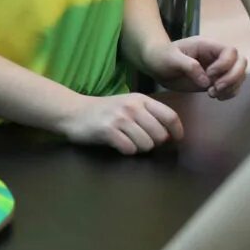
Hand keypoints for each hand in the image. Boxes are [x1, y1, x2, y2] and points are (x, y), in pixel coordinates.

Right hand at [59, 93, 183, 154]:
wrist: (72, 111)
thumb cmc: (104, 111)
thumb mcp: (128, 105)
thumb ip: (149, 114)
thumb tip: (171, 134)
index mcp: (140, 99)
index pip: (170, 116)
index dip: (177, 131)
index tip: (175, 140)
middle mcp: (131, 107)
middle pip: (160, 135)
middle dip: (154, 143)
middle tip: (141, 140)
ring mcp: (119, 118)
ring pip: (146, 145)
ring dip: (139, 148)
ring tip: (127, 141)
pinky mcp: (108, 130)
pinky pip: (129, 149)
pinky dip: (126, 150)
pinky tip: (117, 143)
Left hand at [144, 37, 245, 99]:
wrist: (155, 65)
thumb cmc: (161, 56)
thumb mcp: (170, 58)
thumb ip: (188, 66)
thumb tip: (206, 81)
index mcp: (206, 45)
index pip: (231, 51)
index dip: (225, 65)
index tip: (209, 75)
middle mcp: (216, 56)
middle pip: (241, 63)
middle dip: (232, 78)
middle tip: (215, 88)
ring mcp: (218, 68)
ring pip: (240, 75)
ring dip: (231, 87)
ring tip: (212, 94)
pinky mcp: (216, 80)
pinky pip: (233, 86)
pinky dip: (229, 93)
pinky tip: (215, 96)